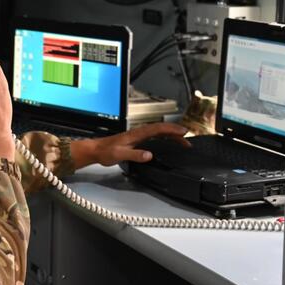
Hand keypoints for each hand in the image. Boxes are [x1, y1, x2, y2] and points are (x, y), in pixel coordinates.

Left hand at [70, 123, 189, 168]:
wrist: (96, 150)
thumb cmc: (106, 152)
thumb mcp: (120, 155)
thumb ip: (135, 155)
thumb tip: (149, 155)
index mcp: (136, 134)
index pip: (157, 129)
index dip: (171, 130)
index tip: (182, 132)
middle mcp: (138, 133)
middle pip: (160, 130)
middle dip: (175, 132)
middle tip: (187, 138)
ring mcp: (137, 136)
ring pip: (157, 132)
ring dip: (170, 135)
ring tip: (182, 140)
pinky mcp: (135, 140)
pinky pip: (153, 136)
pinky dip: (162, 137)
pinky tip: (166, 142)